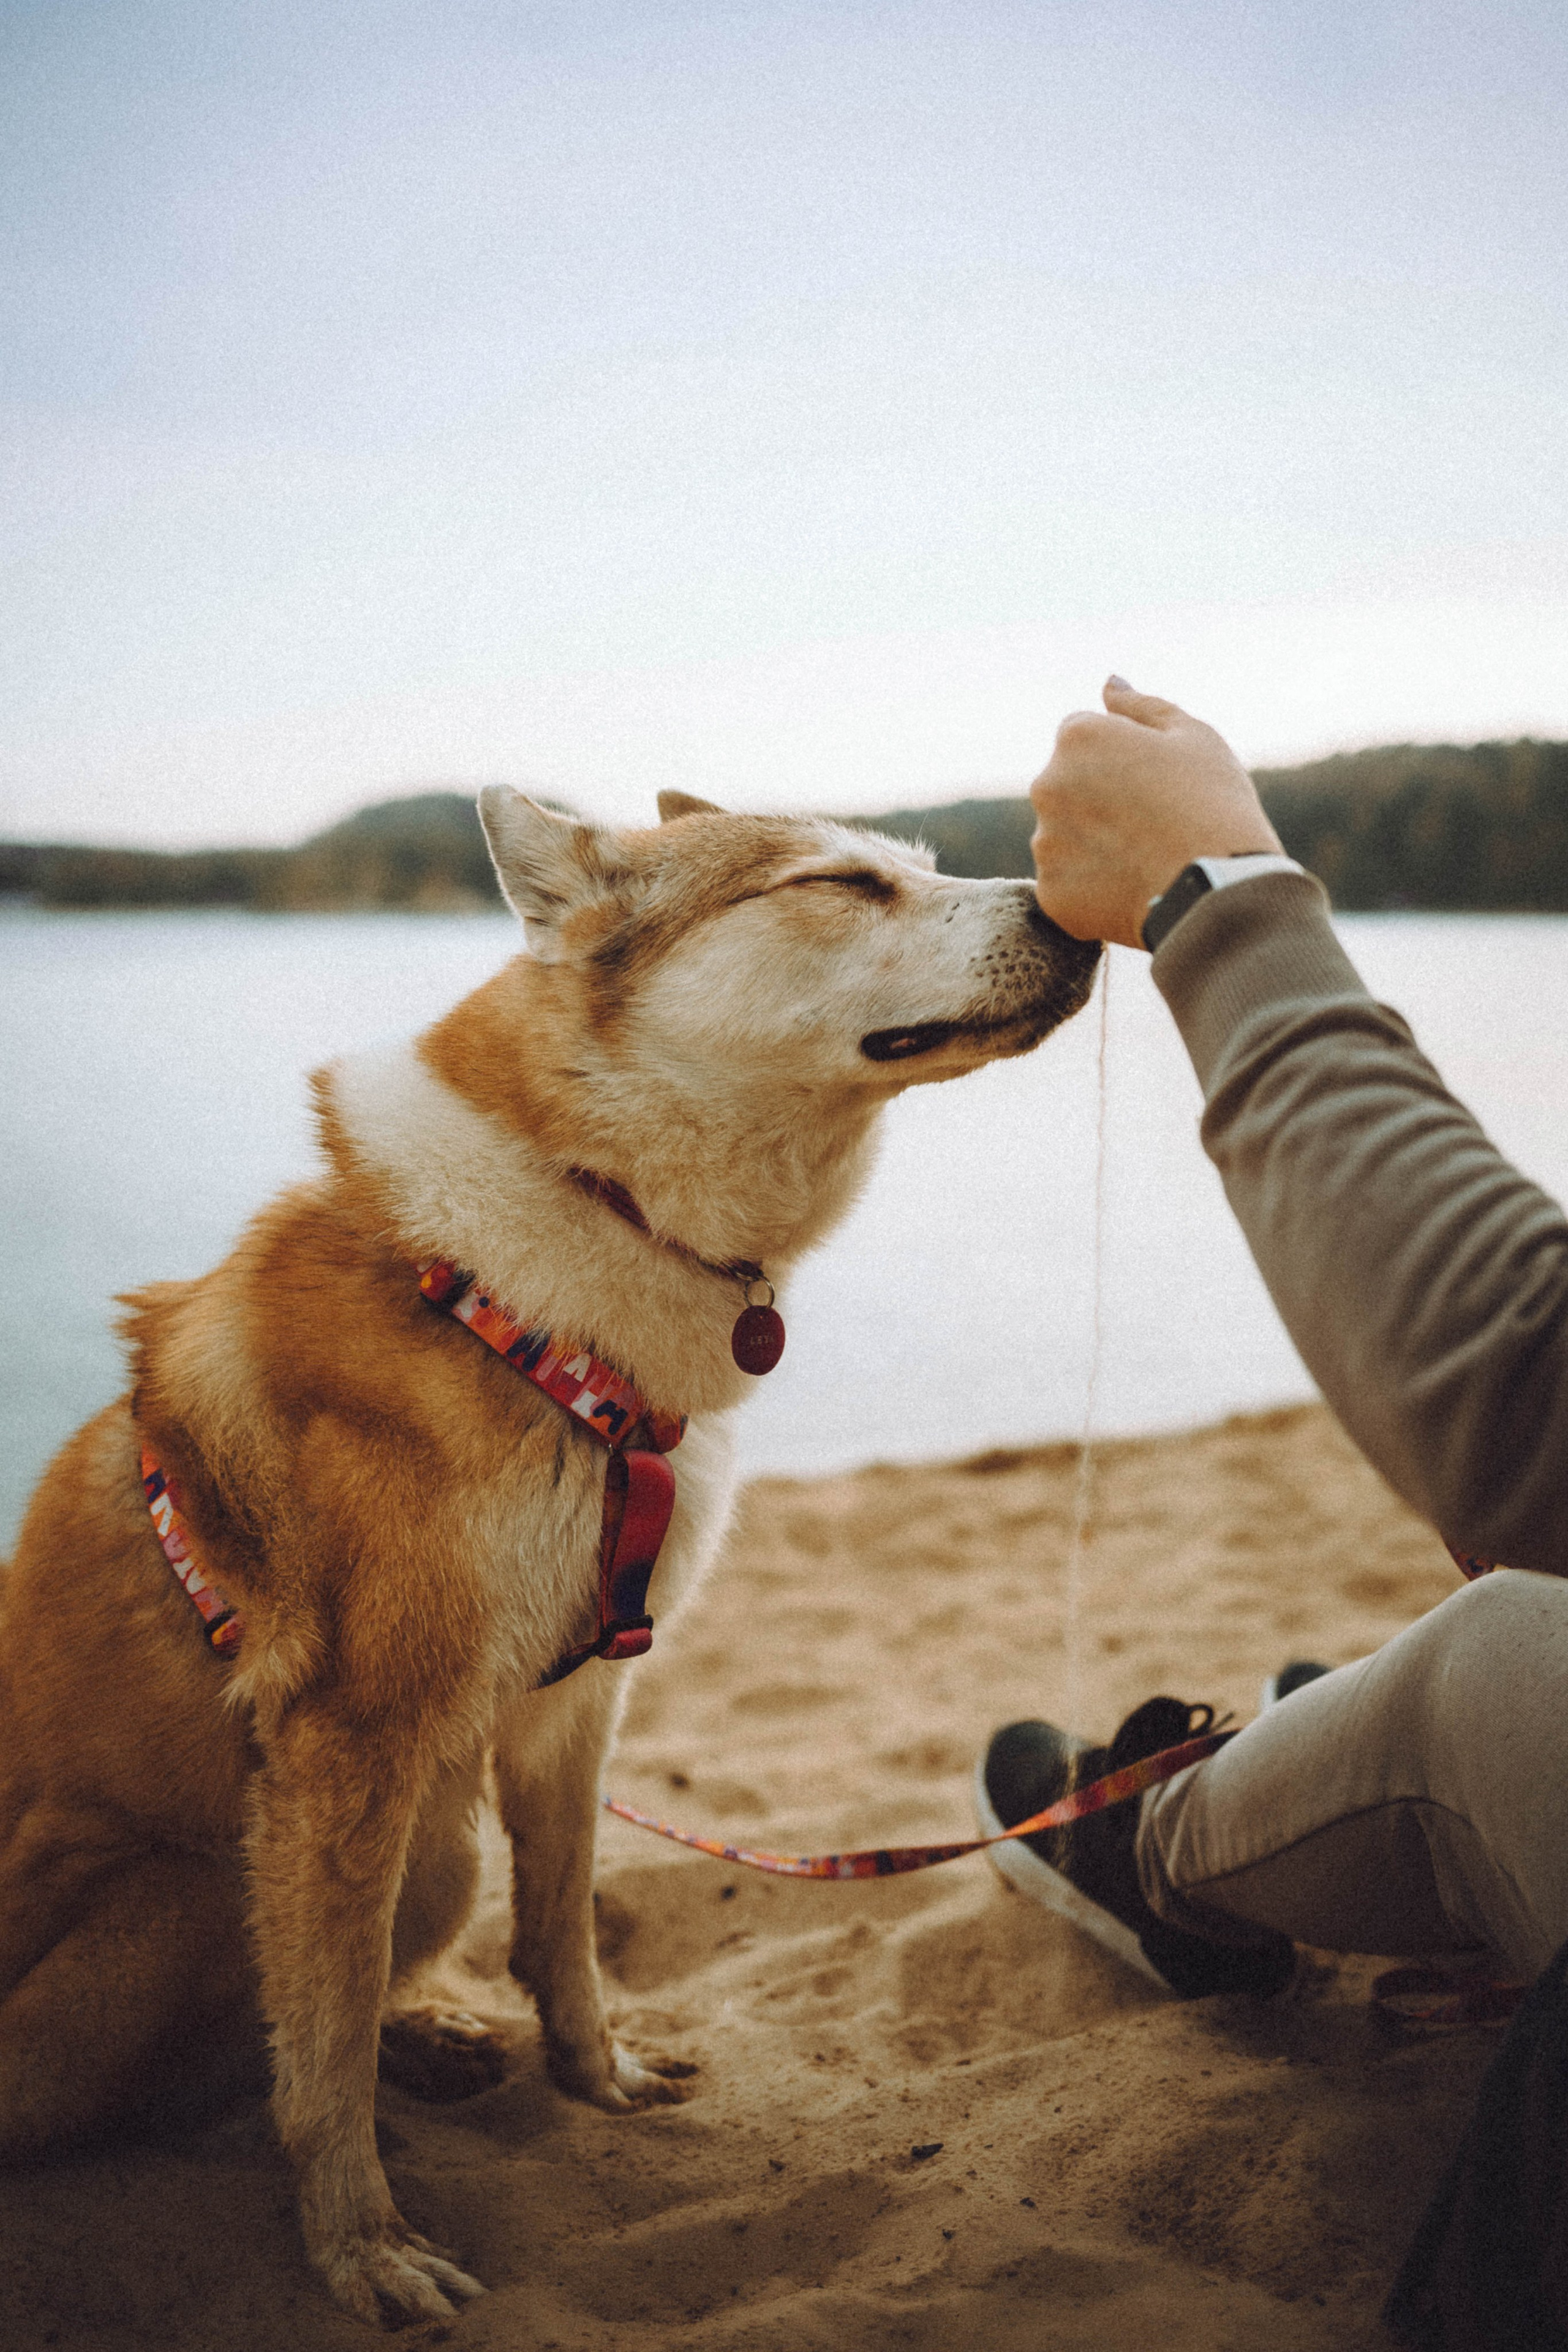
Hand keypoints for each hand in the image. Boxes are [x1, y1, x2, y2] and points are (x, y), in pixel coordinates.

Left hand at [1029, 678, 1281, 947]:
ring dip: (1094, 844)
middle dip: (1100, 798)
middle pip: (1067, 786)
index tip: (1155, 782)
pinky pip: (1068, 885)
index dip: (1122, 757)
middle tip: (1154, 823)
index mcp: (1078, 737)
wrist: (1218, 891)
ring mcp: (1046, 843)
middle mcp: (1047, 785)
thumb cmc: (1214, 804)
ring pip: (1064, 837)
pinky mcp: (1052, 894)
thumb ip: (1141, 706)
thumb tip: (1109, 683)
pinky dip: (1093, 889)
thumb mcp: (1193, 736)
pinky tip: (1133, 890)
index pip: (1082, 736)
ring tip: (1146, 859)